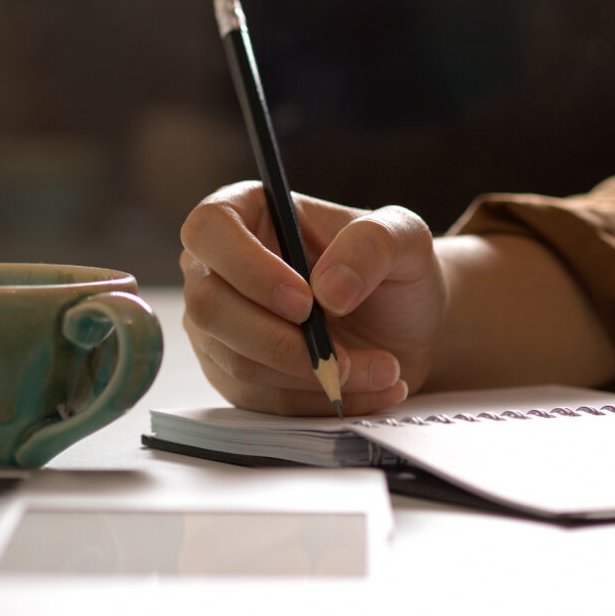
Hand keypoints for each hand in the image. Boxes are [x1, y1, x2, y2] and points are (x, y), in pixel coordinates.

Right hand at [178, 181, 441, 415]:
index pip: (209, 229)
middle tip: (343, 355)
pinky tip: (368, 389)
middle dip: (281, 342)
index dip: (248, 268)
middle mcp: (217, 269)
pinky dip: (319, 402)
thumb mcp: (404, 238)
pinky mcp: (235, 375)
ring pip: (238, 362)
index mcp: (246, 213)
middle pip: (210, 308)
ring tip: (381, 369)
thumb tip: (329, 289)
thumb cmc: (393, 269)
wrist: (404, 327)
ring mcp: (219, 327)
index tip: (304, 301)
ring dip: (314, 376)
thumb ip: (372, 246)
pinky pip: (263, 401)